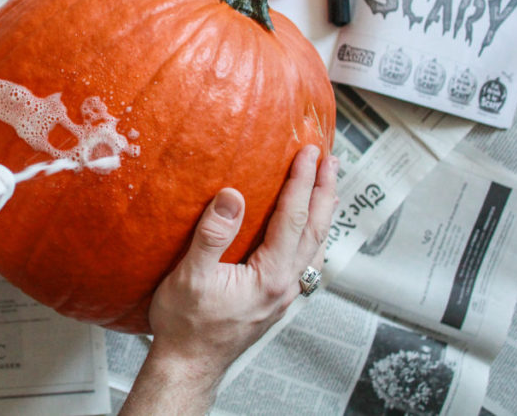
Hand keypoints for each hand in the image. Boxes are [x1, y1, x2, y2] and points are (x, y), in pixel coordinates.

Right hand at [123, 145, 337, 413]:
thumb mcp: (191, 277)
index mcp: (270, 277)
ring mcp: (282, 293)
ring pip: (312, 245)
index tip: (308, 154)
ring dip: (321, 212)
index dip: (301, 182)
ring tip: (326, 187)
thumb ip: (213, 236)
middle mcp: (284, 285)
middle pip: (314, 230)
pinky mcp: (274, 298)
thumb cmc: (186, 325)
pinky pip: (302, 257)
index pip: (292, 219)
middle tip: (330, 160)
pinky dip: (309, 234)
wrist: (189, 363)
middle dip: (323, 191)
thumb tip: (231, 198)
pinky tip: (304, 229)